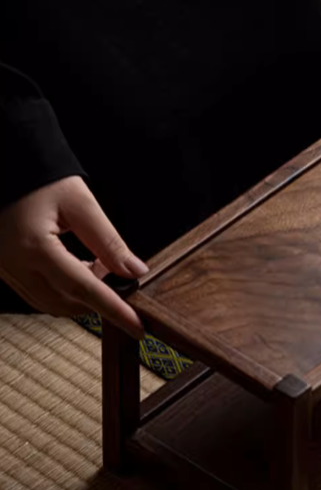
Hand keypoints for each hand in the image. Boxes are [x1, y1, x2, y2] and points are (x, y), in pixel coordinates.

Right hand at [0, 176, 147, 338]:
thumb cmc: (40, 176)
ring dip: (80, 296)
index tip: (137, 326)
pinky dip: (62, 289)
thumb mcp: (80, 203)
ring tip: (99, 268)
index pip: (83, 289)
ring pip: (49, 303)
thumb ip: (109, 241)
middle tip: (119, 277)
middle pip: (65, 303)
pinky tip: (79, 268)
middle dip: (97, 299)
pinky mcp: (3, 267)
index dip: (113, 310)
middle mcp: (14, 265)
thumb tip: (134, 271)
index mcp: (35, 248)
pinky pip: (36, 293)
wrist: (6, 164)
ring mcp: (5, 269)